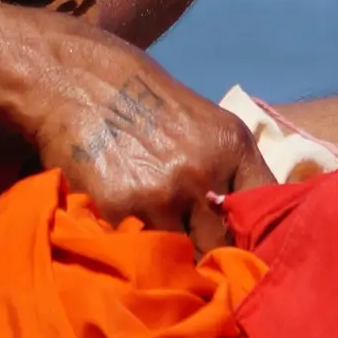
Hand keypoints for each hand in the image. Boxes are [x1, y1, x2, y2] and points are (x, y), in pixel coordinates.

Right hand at [0, 4, 268, 234]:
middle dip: (211, 253)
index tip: (244, 252)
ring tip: (157, 251)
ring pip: (181, 257)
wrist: (73, 79)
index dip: (257, 239)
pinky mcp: (118, 209)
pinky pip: (138, 251)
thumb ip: (228, 170)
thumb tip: (248, 230)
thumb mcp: (202, 123)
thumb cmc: (141, 98)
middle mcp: (203, 172)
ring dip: (170, 258)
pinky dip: (133, 251)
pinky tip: (125, 236)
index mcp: (232, 146)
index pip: (265, 215)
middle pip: (224, 245)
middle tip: (195, 256)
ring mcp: (160, 194)